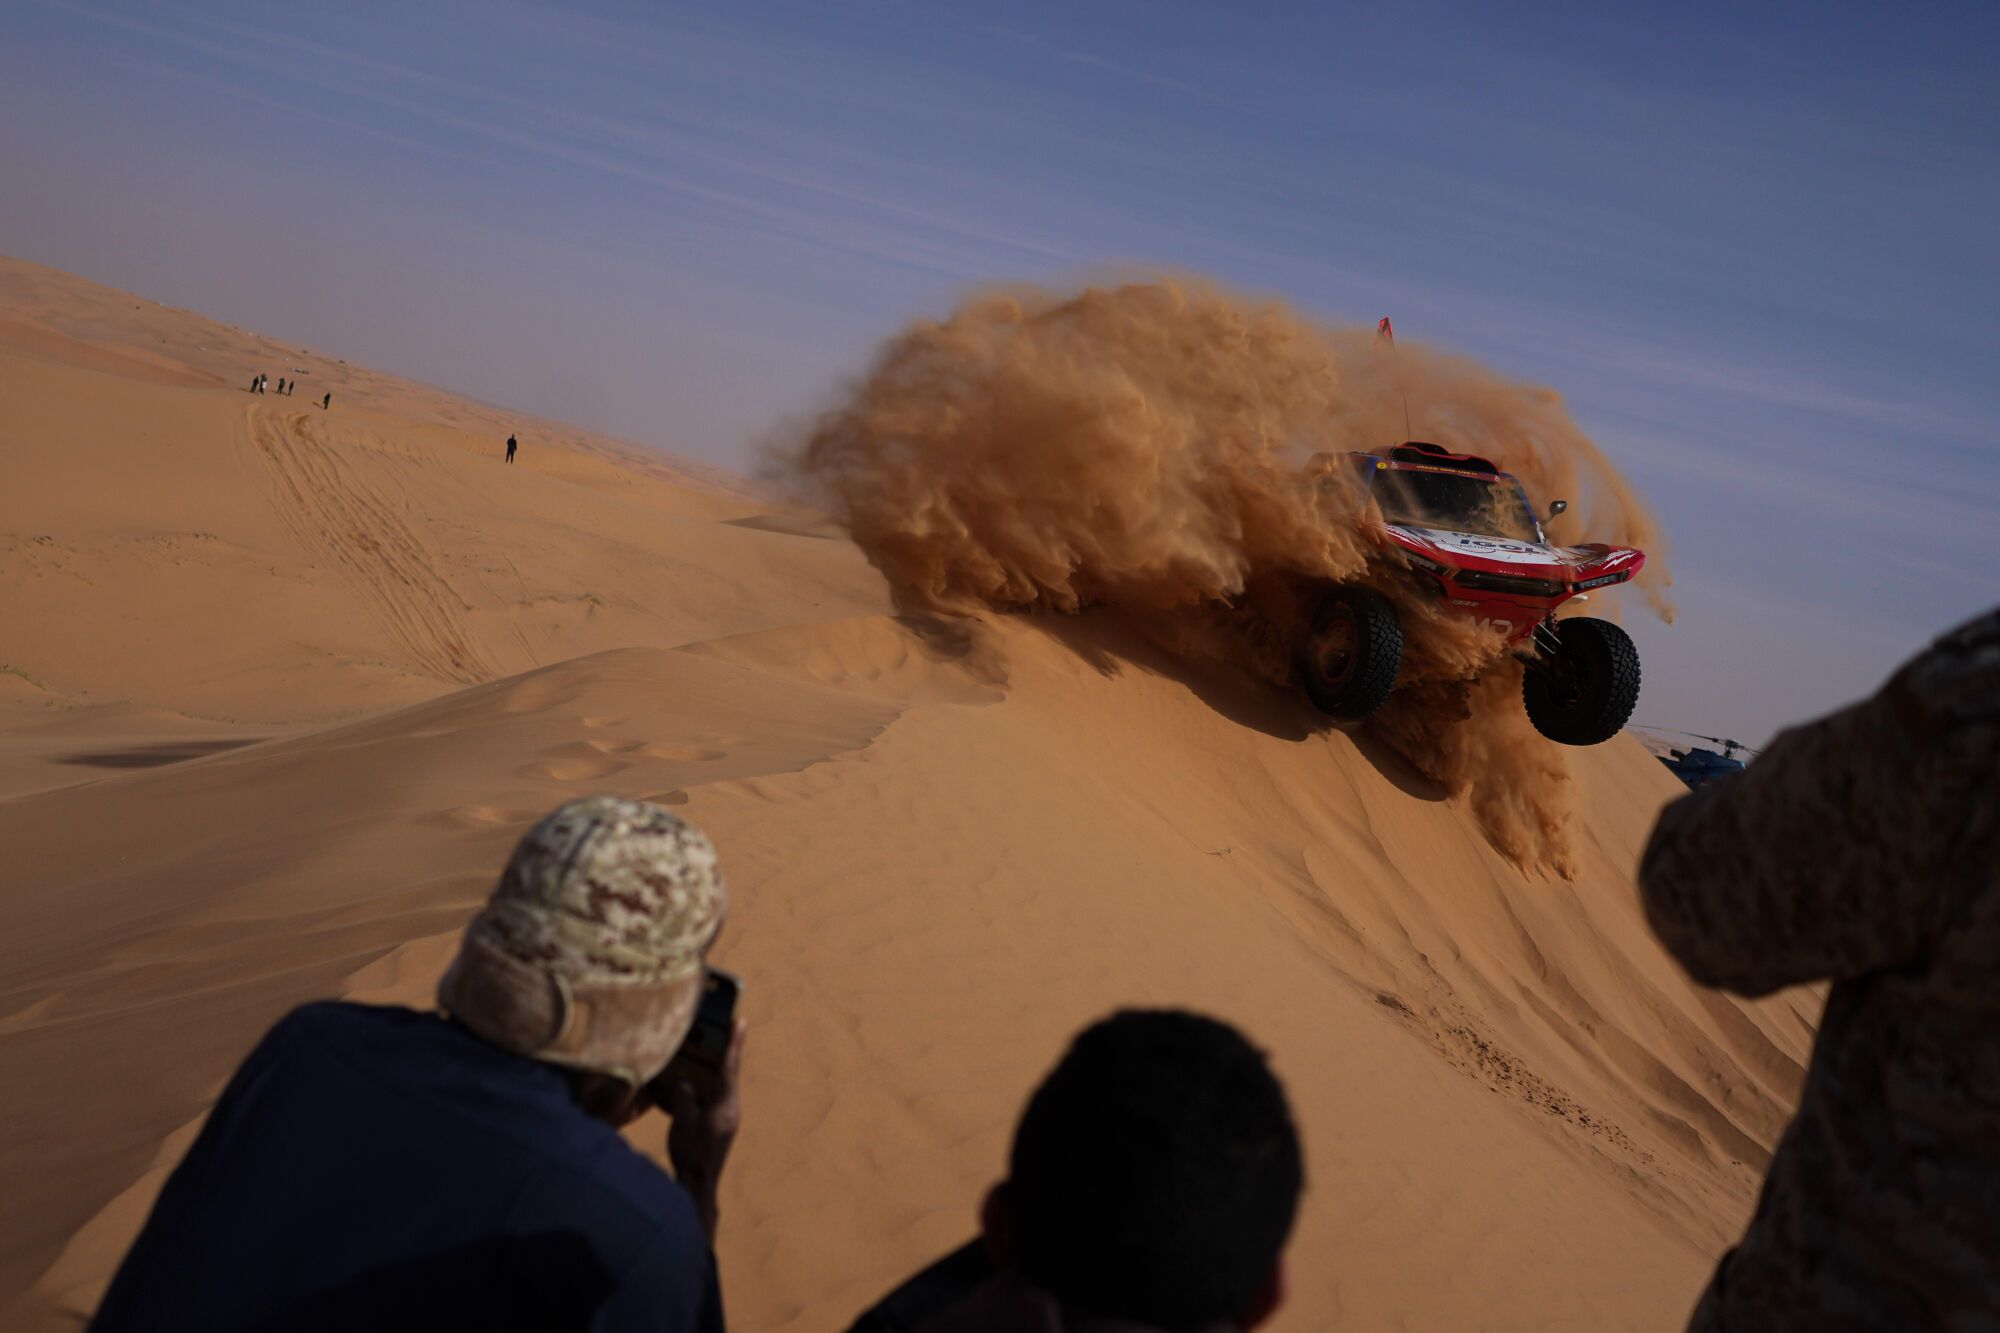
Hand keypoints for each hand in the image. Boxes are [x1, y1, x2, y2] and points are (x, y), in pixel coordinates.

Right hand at [658, 1016, 744, 1241]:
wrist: (698, 1188)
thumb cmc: (691, 1154)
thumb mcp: (683, 1122)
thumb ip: (684, 1098)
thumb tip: (685, 1084)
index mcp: (726, 1104)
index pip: (729, 1067)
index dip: (733, 1042)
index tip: (740, 1020)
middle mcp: (731, 1109)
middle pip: (729, 1073)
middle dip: (728, 1050)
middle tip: (729, 1026)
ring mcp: (727, 1119)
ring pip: (722, 1086)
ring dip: (718, 1068)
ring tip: (712, 1050)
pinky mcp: (719, 1128)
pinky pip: (715, 1098)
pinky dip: (709, 1086)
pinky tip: (697, 1084)